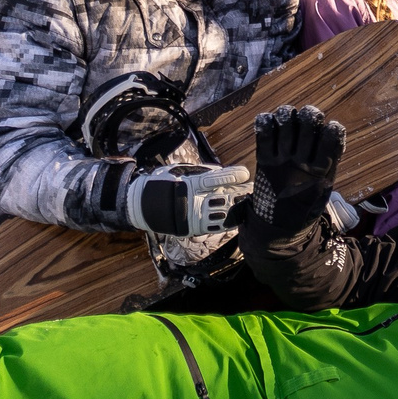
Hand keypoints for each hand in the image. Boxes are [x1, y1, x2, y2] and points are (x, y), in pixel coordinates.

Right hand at [124, 161, 251, 236]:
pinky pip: (215, 226)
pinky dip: (229, 222)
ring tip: (250, 203)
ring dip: (238, 208)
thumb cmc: (163, 183)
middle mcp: (194, 201)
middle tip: (255, 189)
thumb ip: (202, 172)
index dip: (232, 176)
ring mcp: (195, 216)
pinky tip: (239, 217)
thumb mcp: (180, 171)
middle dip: (241, 193)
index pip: (215, 179)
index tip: (245, 173)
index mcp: (190, 184)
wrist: (142, 206)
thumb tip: (222, 172)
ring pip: (223, 213)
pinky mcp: (194, 227)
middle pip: (224, 197)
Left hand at [249, 104, 345, 231]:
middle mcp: (301, 162)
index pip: (330, 139)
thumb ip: (331, 161)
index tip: (332, 127)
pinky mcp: (264, 160)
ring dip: (288, 113)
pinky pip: (263, 135)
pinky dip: (265, 122)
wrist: (279, 226)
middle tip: (310, 115)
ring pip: (286, 124)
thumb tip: (336, 134)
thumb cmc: (306, 204)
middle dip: (311, 114)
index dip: (333, 128)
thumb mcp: (326, 186)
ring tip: (289, 115)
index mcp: (320, 171)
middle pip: (308, 125)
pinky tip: (269, 120)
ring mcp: (280, 160)